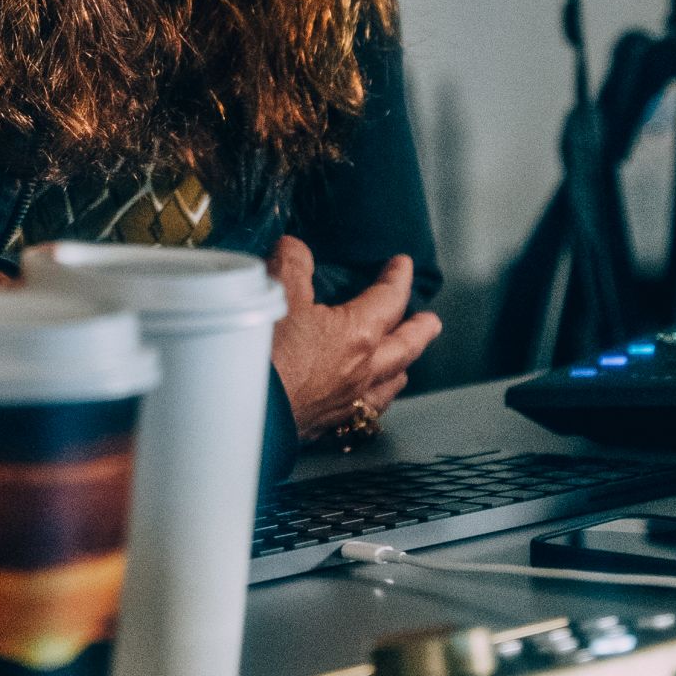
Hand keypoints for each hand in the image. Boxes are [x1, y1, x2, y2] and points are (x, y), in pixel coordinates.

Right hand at [265, 236, 441, 443]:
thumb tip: (296, 248)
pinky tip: (360, 403)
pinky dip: (369, 402)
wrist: (243, 411)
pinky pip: (362, 414)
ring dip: (399, 370)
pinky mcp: (324, 427)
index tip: (403, 265)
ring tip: (403, 366)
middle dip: (419, 331)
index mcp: (358, 335)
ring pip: (388, 387)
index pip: (389, 300)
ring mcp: (346, 403)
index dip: (398, 279)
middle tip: (432, 322)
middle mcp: (362, 371)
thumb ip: (292, 264)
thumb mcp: (277, 293)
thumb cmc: (263, 351)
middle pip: (404, 349)